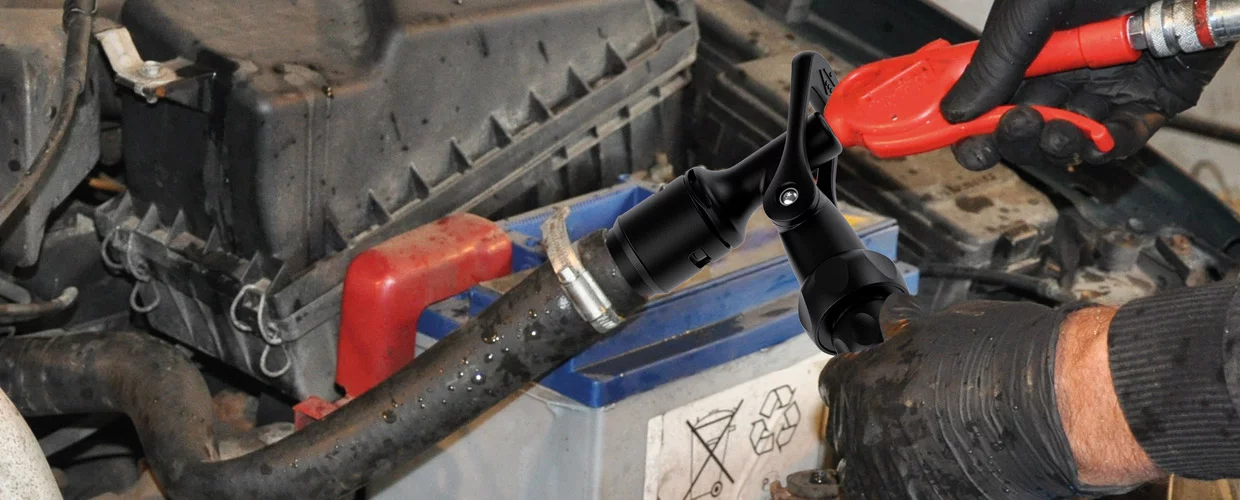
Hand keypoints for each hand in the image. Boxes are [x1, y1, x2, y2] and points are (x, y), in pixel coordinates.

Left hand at [820, 296, 1160, 497]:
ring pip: (878, 470)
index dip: (858, 375)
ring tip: (939, 441)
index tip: (875, 376)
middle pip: (852, 431)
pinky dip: (929, 479)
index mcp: (858, 387)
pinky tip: (956, 463)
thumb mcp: (939, 327)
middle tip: (916, 410)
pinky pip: (914, 491)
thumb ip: (902, 335)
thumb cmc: (1009, 360)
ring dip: (898, 455)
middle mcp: (867, 439)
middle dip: (877, 417)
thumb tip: (890, 327)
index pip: (835, 382)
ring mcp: (897, 480)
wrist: (1063, 405)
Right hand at [940, 0, 1231, 170]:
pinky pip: (1127, 136)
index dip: (969, 119)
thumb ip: (997, 60)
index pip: (990, 92)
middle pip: (1027, 121)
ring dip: (1056, 144)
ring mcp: (1111, 86)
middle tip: (1006, 130)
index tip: (952, 136)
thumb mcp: (1035, 8)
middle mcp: (1069, 67)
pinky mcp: (1155, 100)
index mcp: (1032, 43)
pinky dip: (1108, 146)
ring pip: (1073, 136)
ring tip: (1052, 133)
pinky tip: (1093, 138)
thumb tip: (957, 111)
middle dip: (1011, 135)